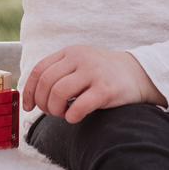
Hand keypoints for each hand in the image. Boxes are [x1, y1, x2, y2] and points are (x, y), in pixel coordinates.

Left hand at [22, 45, 166, 123]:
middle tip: (51, 112)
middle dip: (43, 103)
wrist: (139, 73)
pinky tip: (75, 117)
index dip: (29, 91)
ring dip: (55, 110)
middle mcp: (80, 59)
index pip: (40, 70)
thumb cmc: (103, 74)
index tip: (29, 107)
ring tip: (63, 114)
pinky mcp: (106, 89)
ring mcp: (94, 73)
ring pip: (58, 93)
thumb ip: (59, 73)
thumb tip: (32, 96)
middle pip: (47, 83)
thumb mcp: (80, 64)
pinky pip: (79, 106)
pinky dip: (71, 116)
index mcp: (70, 52)